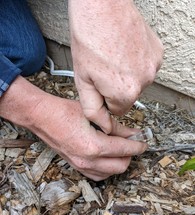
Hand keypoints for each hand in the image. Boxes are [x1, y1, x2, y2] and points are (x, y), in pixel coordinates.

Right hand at [31, 96, 146, 180]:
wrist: (42, 117)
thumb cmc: (63, 112)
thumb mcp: (94, 115)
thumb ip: (115, 126)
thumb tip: (131, 133)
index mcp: (93, 146)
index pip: (124, 150)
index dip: (137, 146)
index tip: (143, 142)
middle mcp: (88, 161)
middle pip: (120, 166)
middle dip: (130, 155)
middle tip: (132, 143)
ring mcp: (80, 166)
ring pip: (110, 174)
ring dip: (119, 163)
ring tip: (121, 150)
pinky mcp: (76, 166)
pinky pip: (97, 175)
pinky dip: (107, 169)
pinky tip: (108, 158)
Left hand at [69, 0, 163, 132]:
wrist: (102, 6)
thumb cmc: (88, 39)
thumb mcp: (83, 81)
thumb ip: (94, 110)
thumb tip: (105, 126)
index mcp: (125, 93)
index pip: (118, 110)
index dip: (106, 98)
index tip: (100, 83)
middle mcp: (144, 82)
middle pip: (128, 97)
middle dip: (116, 88)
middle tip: (104, 67)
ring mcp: (153, 66)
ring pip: (138, 82)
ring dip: (127, 75)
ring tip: (113, 56)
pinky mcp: (158, 53)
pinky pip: (146, 67)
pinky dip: (136, 62)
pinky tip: (125, 50)